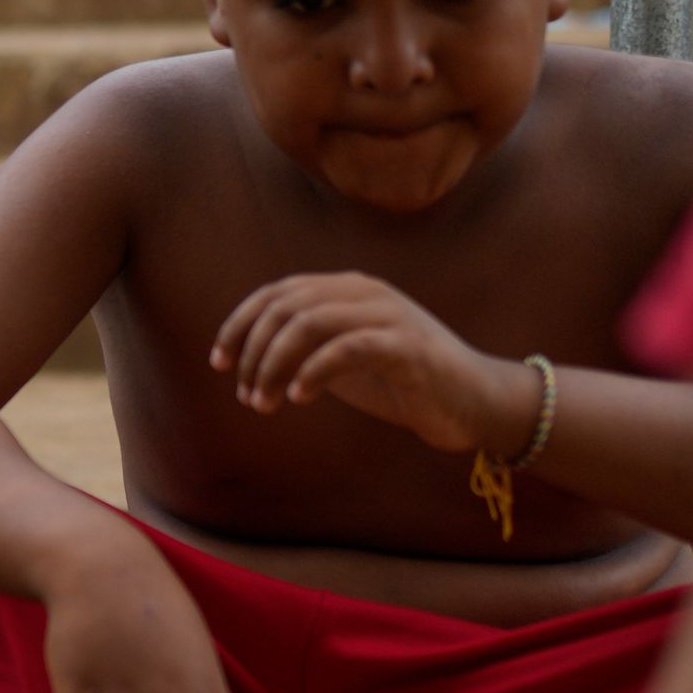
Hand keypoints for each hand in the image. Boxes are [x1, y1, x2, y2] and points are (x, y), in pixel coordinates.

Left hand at [214, 272, 532, 457]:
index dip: (239, 324)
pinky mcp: (409, 347)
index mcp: (346, 290)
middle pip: (286, 306)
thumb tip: (246, 358)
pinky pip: (349, 347)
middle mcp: (366, 293)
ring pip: (310, 323)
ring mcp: (389, 315)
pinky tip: (298, 397)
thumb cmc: (403, 382)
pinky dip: (315, 371)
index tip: (218, 362)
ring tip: (263, 403)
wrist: (475, 403)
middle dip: (254, 352)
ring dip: (275, 366)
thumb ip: (304, 349)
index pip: (276, 293)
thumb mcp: (341, 360)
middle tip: (245, 394)